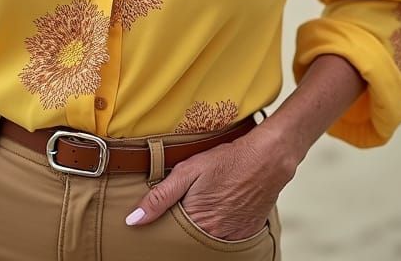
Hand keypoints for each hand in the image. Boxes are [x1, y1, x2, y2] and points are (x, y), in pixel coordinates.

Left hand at [125, 132, 297, 240]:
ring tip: (207, 204)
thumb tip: (133, 220)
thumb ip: (159, 197)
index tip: (166, 215)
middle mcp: (214, 236)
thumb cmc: (226, 160)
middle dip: (185, 226)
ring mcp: (231, 237)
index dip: (167, 223)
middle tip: (189, 204)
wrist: (267, 159)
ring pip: (207, 240)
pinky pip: (227, 239)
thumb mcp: (188, 171)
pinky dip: (220, 228)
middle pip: (189, 240)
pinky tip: (221, 209)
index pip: (171, 234)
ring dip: (203, 227)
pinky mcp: (246, 235)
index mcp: (196, 222)